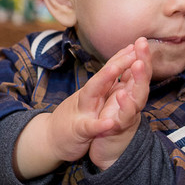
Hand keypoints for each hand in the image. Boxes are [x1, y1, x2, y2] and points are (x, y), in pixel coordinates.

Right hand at [14, 41, 143, 178]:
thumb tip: (115, 68)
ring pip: (92, 94)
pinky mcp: (78, 132)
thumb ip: (100, 86)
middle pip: (102, 77)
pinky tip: (110, 122)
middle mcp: (86, 98)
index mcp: (92, 93)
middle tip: (132, 49)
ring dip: (103, 80)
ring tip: (115, 68)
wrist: (49, 140)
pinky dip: (99, 125)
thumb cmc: (71, 119)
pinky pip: (89, 127)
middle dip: (116, 63)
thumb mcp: (87, 101)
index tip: (135, 44)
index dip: (121, 58)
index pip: (108, 72)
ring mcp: (81, 113)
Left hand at [89, 38, 150, 169]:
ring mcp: (126, 116)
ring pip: (135, 99)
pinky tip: (122, 96)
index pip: (136, 72)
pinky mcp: (118, 130)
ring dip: (137, 83)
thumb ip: (127, 81)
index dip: (140, 57)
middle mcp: (131, 103)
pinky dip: (123, 109)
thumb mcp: (119, 98)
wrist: (109, 152)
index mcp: (128, 93)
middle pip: (140, 82)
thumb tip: (134, 58)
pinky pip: (122, 119)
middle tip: (143, 46)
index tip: (140, 40)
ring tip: (137, 66)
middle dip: (142, 63)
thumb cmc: (113, 122)